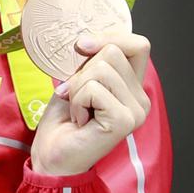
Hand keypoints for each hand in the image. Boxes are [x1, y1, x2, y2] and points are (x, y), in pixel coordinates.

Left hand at [30, 32, 151, 175]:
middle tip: (75, 96)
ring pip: (101, 68)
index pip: (138, 44)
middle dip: (82, 70)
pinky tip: (79, 120)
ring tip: (77, 110)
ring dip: (77, 88)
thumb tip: (87, 39)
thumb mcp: (77, 80)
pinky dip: (77, 101)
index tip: (81, 46)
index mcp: (133, 86)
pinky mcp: (124, 120)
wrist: (52, 156)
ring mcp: (136, 111)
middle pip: (113, 51)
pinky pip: (93, 88)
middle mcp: (141, 99)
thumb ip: (92, 61)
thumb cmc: (63, 121)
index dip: (109, 36)